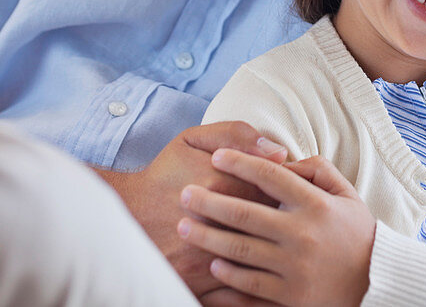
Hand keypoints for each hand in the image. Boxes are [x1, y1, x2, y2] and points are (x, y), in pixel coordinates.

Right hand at [94, 123, 287, 297]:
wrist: (125, 215)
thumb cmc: (164, 174)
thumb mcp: (193, 140)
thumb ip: (236, 135)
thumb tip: (279, 151)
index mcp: (223, 185)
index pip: (276, 187)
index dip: (293, 189)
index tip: (298, 191)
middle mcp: (219, 224)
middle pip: (273, 225)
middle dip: (292, 225)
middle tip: (301, 223)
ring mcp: (208, 260)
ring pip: (261, 265)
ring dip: (283, 262)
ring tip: (298, 256)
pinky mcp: (197, 286)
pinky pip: (238, 297)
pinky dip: (260, 294)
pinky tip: (277, 289)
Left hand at [178, 149, 376, 306]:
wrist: (377, 285)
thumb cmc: (357, 233)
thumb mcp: (345, 193)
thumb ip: (316, 169)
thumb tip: (282, 158)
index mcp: (315, 205)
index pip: (270, 176)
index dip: (240, 163)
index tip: (217, 157)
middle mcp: (302, 234)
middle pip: (245, 214)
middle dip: (209, 202)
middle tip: (184, 194)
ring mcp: (294, 269)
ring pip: (240, 251)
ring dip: (208, 237)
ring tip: (185, 227)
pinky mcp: (290, 299)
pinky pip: (250, 287)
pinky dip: (228, 276)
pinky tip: (212, 264)